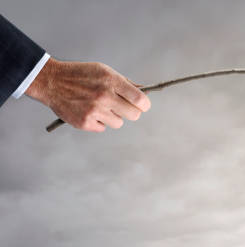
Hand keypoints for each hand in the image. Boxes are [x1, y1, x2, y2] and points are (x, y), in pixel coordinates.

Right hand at [26, 57, 150, 131]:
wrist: (51, 82)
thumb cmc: (80, 75)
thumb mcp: (104, 71)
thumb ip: (124, 83)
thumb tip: (143, 92)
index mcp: (111, 81)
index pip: (140, 99)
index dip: (145, 105)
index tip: (143, 105)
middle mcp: (104, 96)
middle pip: (134, 115)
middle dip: (131, 112)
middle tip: (123, 107)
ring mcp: (94, 111)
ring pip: (119, 123)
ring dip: (113, 117)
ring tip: (100, 107)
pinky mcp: (85, 123)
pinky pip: (103, 128)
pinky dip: (99, 122)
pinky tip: (89, 111)